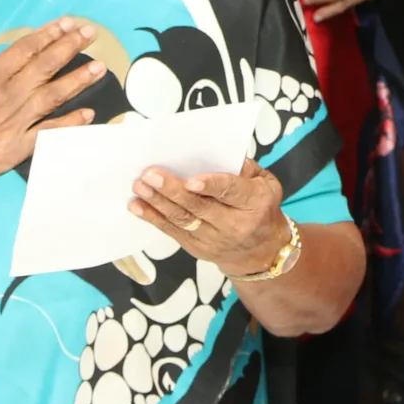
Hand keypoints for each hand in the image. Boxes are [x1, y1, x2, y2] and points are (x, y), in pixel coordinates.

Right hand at [0, 14, 102, 192]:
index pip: (27, 49)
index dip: (50, 34)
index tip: (68, 23)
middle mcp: (9, 95)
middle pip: (46, 66)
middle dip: (71, 47)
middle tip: (92, 34)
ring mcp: (15, 122)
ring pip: (54, 96)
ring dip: (78, 80)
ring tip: (100, 67)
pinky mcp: (15, 147)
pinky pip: (49, 133)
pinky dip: (70, 124)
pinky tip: (87, 114)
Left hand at [130, 159, 292, 276]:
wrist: (262, 252)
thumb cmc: (261, 208)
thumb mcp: (266, 183)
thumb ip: (246, 167)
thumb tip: (219, 151)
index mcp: (254, 203)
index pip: (232, 192)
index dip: (212, 185)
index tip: (192, 180)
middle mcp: (233, 224)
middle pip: (200, 207)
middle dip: (172, 190)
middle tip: (151, 174)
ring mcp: (213, 239)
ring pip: (182, 219)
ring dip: (158, 202)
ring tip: (140, 186)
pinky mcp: (197, 247)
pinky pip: (172, 232)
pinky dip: (153, 218)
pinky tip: (137, 206)